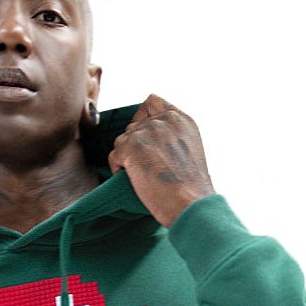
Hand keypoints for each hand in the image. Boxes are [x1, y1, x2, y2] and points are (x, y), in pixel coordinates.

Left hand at [108, 95, 215, 228]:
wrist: (191, 203)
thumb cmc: (191, 189)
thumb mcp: (189, 150)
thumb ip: (171, 137)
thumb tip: (149, 142)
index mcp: (180, 120)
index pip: (152, 102)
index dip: (142, 117)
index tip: (144, 138)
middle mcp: (164, 120)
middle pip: (133, 126)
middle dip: (134, 147)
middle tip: (146, 169)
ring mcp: (147, 131)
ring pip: (122, 141)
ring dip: (127, 160)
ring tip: (144, 177)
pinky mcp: (131, 146)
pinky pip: (114, 156)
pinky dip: (119, 170)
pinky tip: (135, 182)